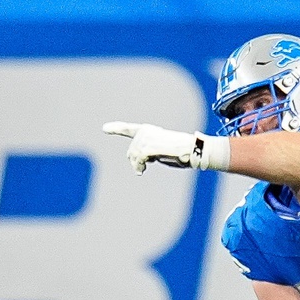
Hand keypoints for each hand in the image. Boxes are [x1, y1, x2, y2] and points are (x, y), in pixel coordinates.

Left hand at [103, 121, 222, 173]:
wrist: (194, 150)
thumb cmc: (182, 153)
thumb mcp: (161, 152)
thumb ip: (148, 154)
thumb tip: (135, 164)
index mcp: (150, 130)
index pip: (130, 129)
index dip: (116, 128)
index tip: (105, 129)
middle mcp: (146, 131)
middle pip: (131, 150)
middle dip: (134, 161)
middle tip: (142, 169)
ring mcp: (146, 138)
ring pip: (133, 156)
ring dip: (137, 165)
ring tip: (144, 169)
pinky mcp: (148, 147)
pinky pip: (137, 159)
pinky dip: (139, 166)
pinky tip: (141, 171)